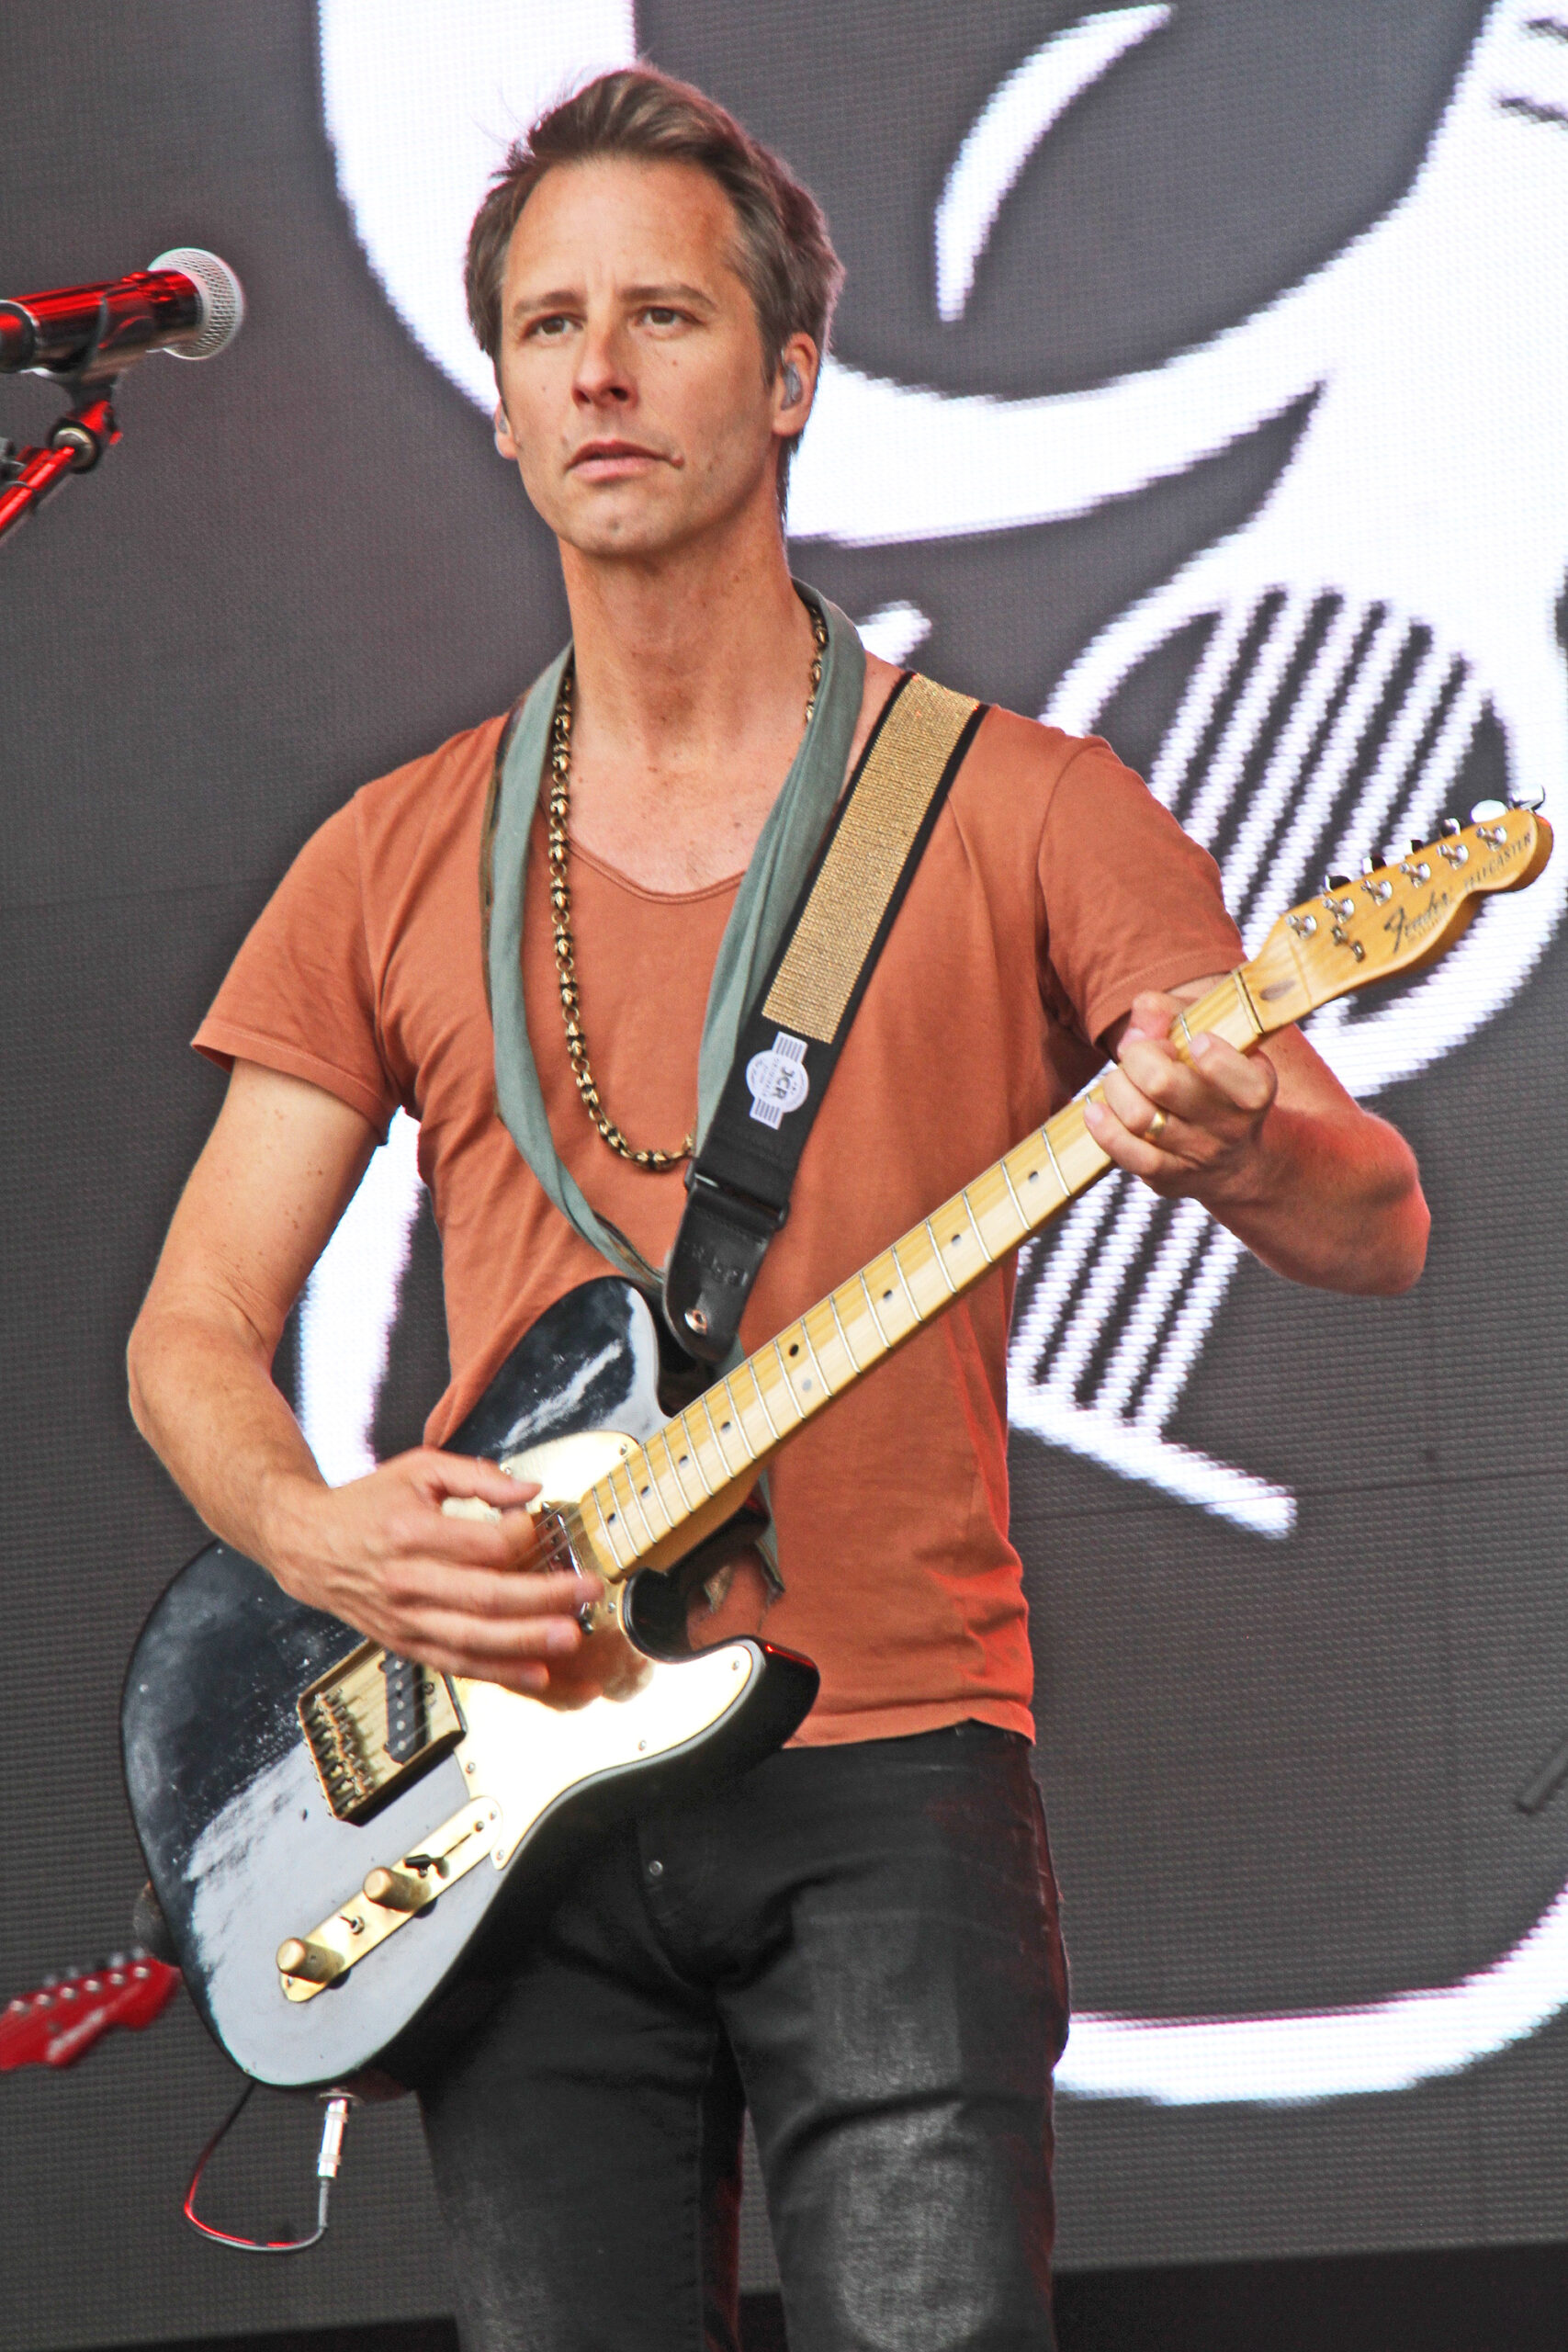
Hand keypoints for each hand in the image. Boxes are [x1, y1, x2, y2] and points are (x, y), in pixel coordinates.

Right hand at [266, 1448, 602, 1694]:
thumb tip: (529, 1491)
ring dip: (526, 1643)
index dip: (520, 1537)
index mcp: (410, 1532)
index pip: (480, 1545)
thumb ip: (477, 1475)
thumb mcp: (418, 1470)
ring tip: (570, 1637)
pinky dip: (498, 1674)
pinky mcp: (405, 1643)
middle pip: (485, 1597)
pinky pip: (457, 1665)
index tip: (537, 1527)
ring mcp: (405, 1619)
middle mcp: (407, 1581)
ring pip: (473, 1639)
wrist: (308, 1546)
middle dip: (542, 1598)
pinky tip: (536, 1676)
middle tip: (585, 1593)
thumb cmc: (366, 1505)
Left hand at [1082, 984, 1277, 1204]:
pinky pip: (1128, 1155)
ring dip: (1117, 1087)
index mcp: (1254, 1089)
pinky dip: (1104, 1128)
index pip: (1239, 1077)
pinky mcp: (1168, 1177)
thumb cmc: (1214, 1080)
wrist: (1236, 1157)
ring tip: (1122, 1079)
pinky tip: (1096, 1110)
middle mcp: (1229, 1126)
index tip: (1197, 1041)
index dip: (1211, 1054)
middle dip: (1139, 1056)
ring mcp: (1197, 1155)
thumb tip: (1142, 1017)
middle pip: (1163, 1084)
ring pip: (1138, 1117)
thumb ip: (1173, 1012)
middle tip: (1141, 1053)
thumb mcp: (1210, 1035)